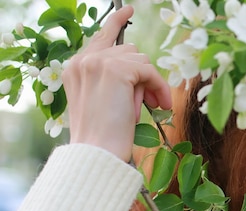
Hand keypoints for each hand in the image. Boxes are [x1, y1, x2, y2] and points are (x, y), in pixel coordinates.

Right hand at [62, 5, 171, 161]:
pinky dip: (158, 87)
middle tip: (154, 100)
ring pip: (141, 60)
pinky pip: (149, 71)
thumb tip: (142, 70)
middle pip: (129, 51)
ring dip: (151, 83)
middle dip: (144, 74)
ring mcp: (99, 62)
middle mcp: (84, 60)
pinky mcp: (116, 70)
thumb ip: (115, 80)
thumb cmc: (103, 135)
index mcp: (76, 67)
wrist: (97, 151)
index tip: (129, 9)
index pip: (100, 36)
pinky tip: (159, 103)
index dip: (116, 22)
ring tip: (152, 106)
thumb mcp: (105, 101)